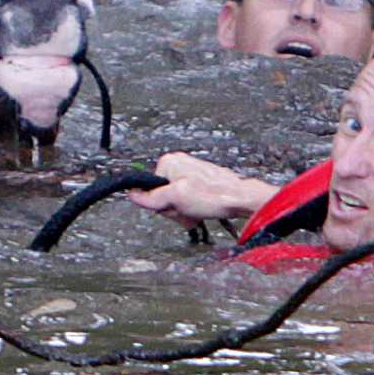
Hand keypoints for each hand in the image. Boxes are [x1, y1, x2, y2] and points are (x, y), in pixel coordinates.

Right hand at [126, 152, 278, 224]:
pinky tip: (202, 211)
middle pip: (162, 195)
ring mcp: (190, 173)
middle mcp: (179, 164)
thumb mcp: (175, 198)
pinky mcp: (200, 182)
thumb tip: (132, 195)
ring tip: (197, 212)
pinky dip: (192, 208)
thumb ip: (151, 198)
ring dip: (183, 211)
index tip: (173, 208)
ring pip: (175, 200)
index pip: (149, 190)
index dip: (160, 204)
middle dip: (174, 209)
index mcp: (169, 162)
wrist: (241, 198)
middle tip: (187, 212)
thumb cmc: (214, 195)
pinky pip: (187, 199)